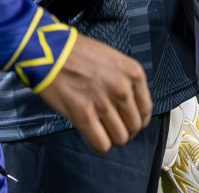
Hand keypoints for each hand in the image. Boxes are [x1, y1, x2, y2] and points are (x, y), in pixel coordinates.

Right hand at [34, 32, 151, 152]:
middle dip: (126, 130)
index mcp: (133, 73)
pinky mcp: (84, 116)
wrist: (52, 53)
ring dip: (112, 138)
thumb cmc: (79, 53)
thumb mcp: (113, 58)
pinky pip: (101, 143)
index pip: (146, 109)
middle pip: (134, 126)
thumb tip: (129, 104)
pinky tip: (94, 137)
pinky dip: (99, 145)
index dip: (138, 119)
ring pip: (120, 138)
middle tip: (114, 128)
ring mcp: (104, 103)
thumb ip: (125, 79)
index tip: (130, 121)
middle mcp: (122, 89)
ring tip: (104, 132)